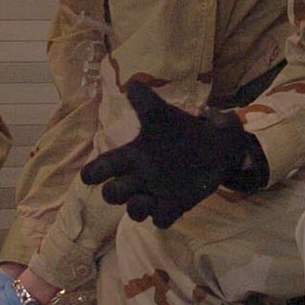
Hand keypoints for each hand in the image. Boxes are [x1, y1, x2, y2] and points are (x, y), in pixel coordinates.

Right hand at [81, 80, 267, 229]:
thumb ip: (144, 100)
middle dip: (113, 192)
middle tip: (121, 185)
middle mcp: (140, 178)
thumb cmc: (182, 131)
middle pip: (113, 193)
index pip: (104, 167)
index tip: (89, 176)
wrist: (215, 146)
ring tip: (144, 198)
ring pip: (134, 212)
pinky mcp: (175, 206)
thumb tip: (131, 83)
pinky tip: (167, 206)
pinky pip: (162, 220)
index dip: (93, 173)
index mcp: (133, 156)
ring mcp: (156, 194)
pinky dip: (161, 216)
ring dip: (135, 208)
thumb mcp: (162, 113)